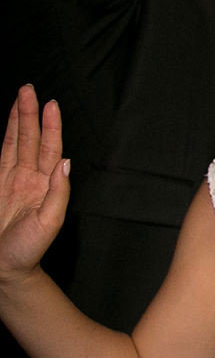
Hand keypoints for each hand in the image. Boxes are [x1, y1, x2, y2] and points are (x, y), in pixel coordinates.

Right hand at [0, 86, 69, 285]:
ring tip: (21, 98)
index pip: (49, 148)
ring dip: (19, 121)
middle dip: (31, 114)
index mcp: (46, 186)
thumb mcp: (50, 222)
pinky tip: (10, 125)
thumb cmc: (30, 250)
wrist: (6, 268)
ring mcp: (13, 181)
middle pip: (31, 139)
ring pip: (16, 143)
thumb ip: (58, 192)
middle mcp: (31, 179)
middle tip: (30, 89)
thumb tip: (65, 162)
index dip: (50, 126)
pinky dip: (6, 139)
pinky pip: (2, 156)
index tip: (51, 104)